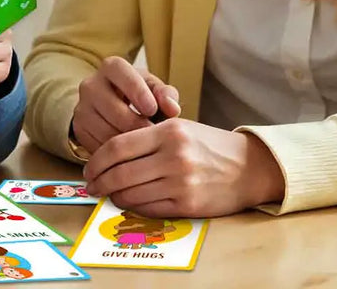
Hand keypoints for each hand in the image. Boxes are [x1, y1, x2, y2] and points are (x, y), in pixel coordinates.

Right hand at [72, 57, 181, 153]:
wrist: (112, 107)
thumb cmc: (140, 96)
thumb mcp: (153, 89)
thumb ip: (166, 94)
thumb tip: (173, 108)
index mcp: (111, 67)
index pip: (121, 72)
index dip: (137, 91)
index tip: (153, 109)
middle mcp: (91, 84)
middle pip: (113, 107)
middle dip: (136, 124)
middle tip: (154, 138)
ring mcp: (82, 107)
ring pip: (105, 130)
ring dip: (128, 143)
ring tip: (145, 148)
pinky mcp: (79, 129)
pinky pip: (98, 146)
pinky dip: (116, 154)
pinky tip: (131, 155)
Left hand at [83, 119, 284, 217]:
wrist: (248, 166)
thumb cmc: (209, 145)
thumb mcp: (180, 128)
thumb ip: (147, 138)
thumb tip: (110, 155)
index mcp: (169, 132)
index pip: (119, 146)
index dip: (97, 159)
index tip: (88, 167)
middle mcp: (174, 156)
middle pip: (120, 173)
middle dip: (99, 181)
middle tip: (91, 185)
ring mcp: (181, 182)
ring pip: (132, 194)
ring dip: (115, 196)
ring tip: (109, 194)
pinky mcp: (188, 205)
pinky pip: (149, 209)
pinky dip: (134, 207)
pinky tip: (130, 202)